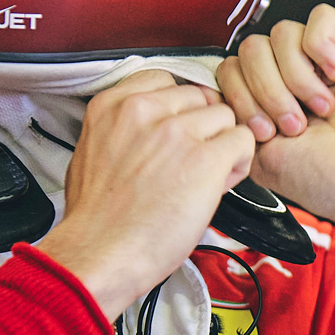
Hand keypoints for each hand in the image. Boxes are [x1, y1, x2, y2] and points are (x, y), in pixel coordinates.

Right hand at [35, 71, 255, 315]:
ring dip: (222, 145)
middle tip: (191, 163)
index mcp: (112, 105)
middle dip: (202, 128)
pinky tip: (220, 183)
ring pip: (225, 116)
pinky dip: (239, 163)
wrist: (100, 253)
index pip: (166, 81)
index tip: (177, 131)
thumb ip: (124, 127)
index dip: (179, 109)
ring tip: (204, 177)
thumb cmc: (96, 218)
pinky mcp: (204, 158)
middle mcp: (144, 110)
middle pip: (200, 98)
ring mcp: (176, 132)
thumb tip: (156, 125)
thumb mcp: (92, 151)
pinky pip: (243, 140)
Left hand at [216, 5, 334, 256]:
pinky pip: (321, 18)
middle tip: (294, 123)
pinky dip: (321, 48)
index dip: (240, 97)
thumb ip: (237, 121)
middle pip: (251, 48)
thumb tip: (218, 94)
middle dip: (266, 90)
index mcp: (270, 101)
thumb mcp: (262, 158)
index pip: (231, 69)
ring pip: (282, 33)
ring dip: (295, 76)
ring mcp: (325, 60)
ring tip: (320, 106)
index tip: (263, 132)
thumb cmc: (333, 180)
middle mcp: (294, 77)